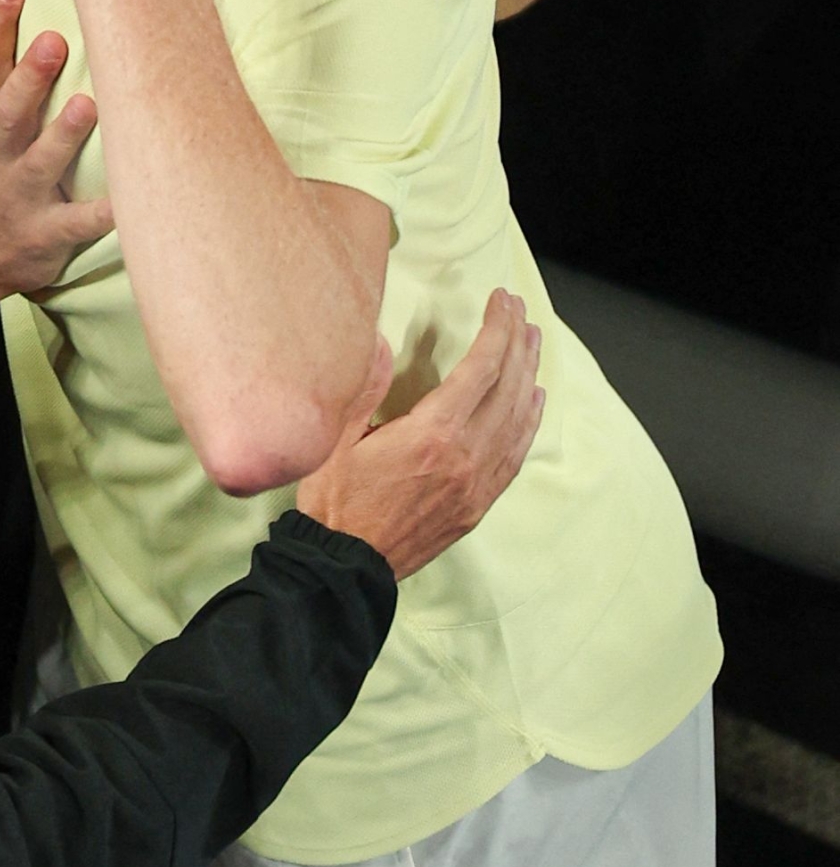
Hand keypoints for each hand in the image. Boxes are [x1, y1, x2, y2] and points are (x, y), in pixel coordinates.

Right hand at [0, 0, 113, 297]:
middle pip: (8, 109)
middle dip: (29, 76)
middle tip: (55, 39)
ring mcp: (20, 193)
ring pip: (41, 161)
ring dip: (63, 135)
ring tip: (87, 104)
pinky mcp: (46, 232)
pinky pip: (76, 223)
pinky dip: (101, 215)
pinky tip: (127, 199)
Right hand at [295, 289, 544, 579]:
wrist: (346, 566)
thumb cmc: (332, 502)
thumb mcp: (333, 440)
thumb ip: (362, 388)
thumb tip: (380, 341)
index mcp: (431, 434)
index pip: (479, 369)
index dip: (495, 330)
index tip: (502, 300)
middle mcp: (465, 456)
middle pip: (507, 389)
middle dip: (517, 344)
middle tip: (520, 310)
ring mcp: (477, 482)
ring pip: (517, 419)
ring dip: (528, 376)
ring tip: (533, 343)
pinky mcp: (479, 503)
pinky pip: (515, 454)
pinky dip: (529, 421)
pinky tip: (534, 401)